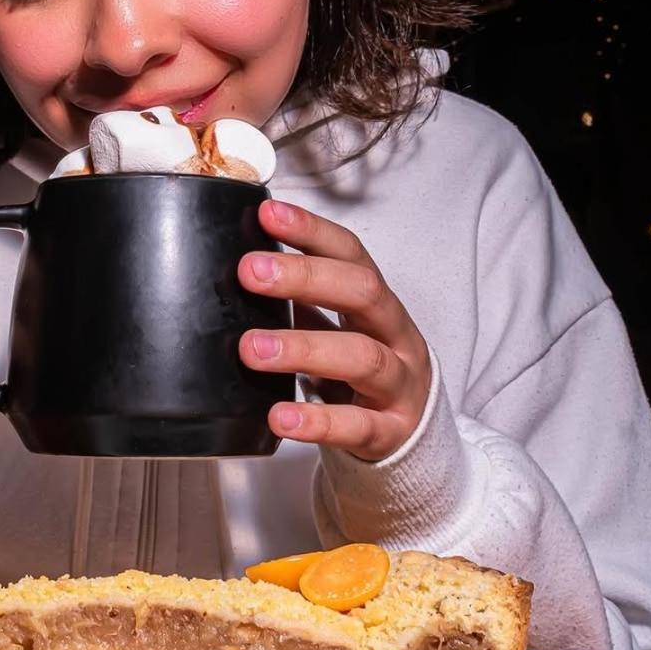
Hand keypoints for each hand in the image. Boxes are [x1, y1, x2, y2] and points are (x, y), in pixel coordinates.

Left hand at [238, 200, 431, 460]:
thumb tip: (241, 267)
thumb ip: (302, 302)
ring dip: (303, 349)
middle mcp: (396, 335)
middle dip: (306, 277)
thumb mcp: (339, 328)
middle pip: (362, 293)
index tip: (267, 215)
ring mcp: (399, 384)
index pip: (351, 254)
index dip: (312, 232)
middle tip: (249, 272)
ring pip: (363, 358)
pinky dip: (317, 421)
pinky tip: (280, 416)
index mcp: (378, 303)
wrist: (409, 434)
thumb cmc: (363, 370)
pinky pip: (357, 426)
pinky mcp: (391, 432)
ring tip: (252, 349)